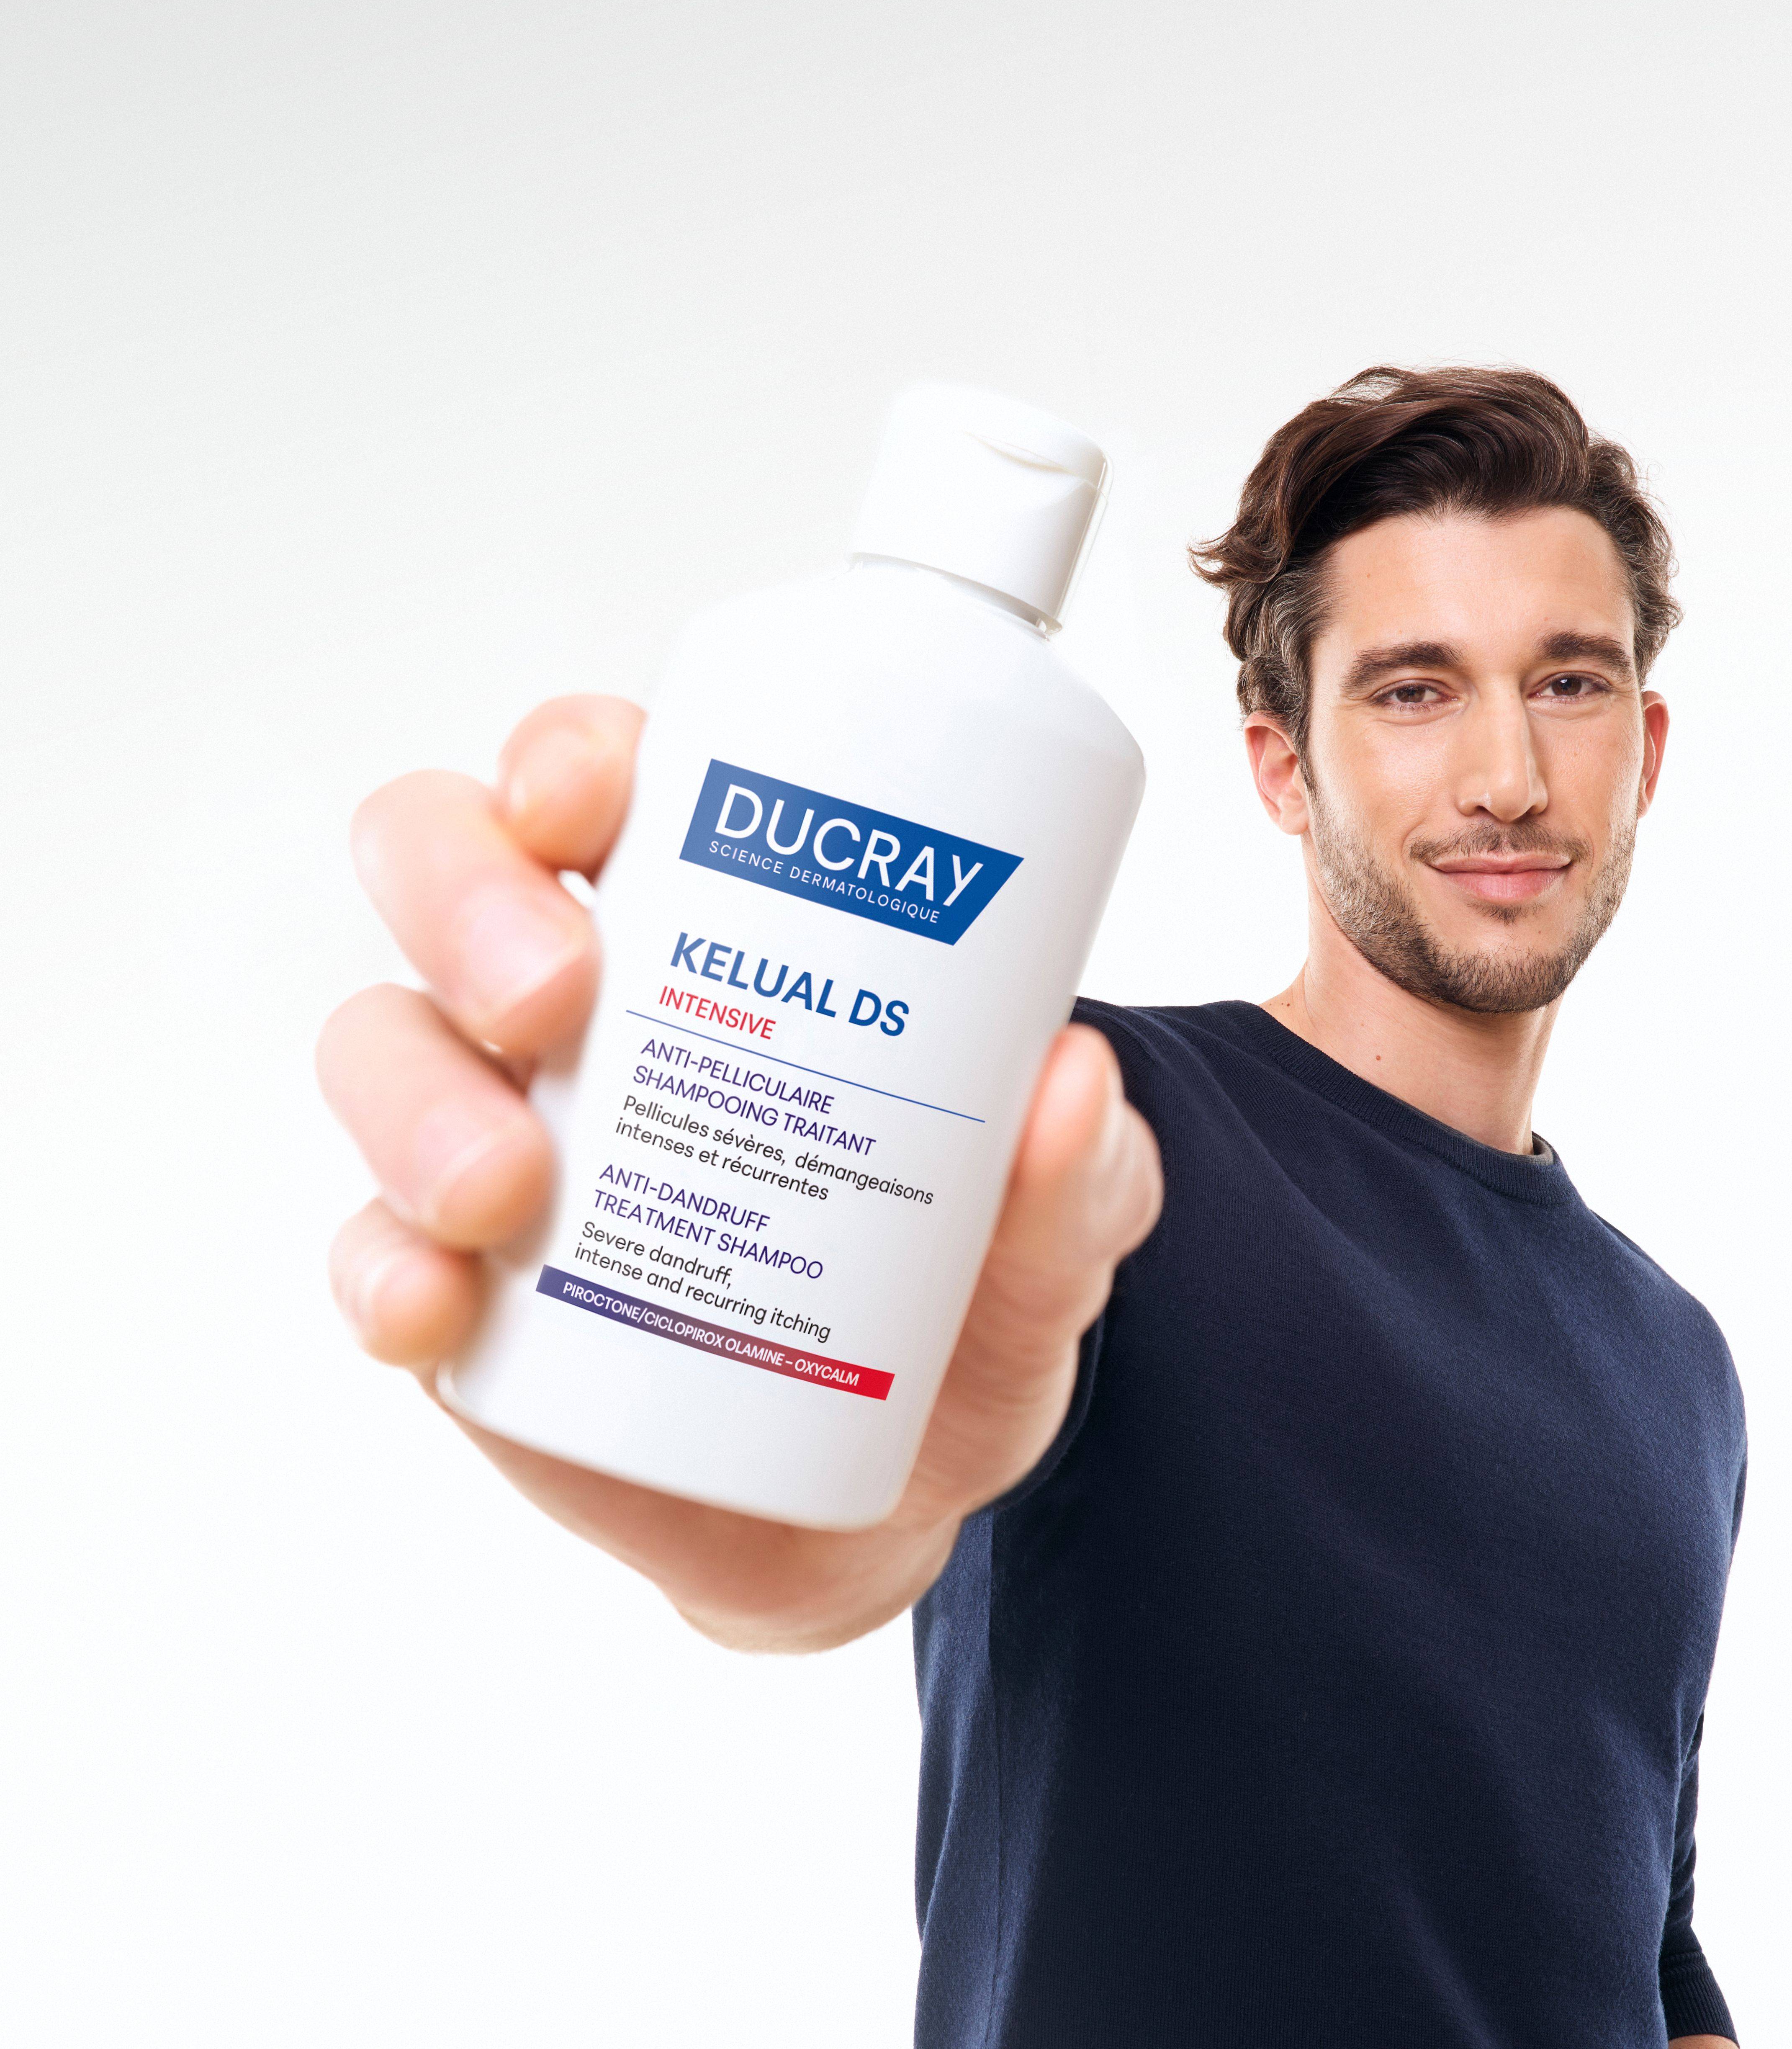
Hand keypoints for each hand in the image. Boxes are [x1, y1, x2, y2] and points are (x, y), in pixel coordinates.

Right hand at [317, 695, 1162, 1650]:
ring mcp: (498, 1139)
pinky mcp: (460, 1289)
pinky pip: (369, 1249)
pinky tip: (438, 1308)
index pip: (604, 782)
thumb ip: (1081, 1173)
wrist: (886, 1496)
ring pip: (382, 1046)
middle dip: (466, 901)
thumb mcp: (1053, 1236)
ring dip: (421, 1099)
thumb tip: (1074, 1084)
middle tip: (556, 995)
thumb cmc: (953, 1308)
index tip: (599, 794)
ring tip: (511, 1190)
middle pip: (444, 869)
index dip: (572, 755)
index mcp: (708, 924)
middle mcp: (576, 1006)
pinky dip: (382, 1271)